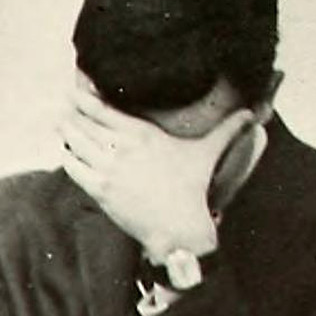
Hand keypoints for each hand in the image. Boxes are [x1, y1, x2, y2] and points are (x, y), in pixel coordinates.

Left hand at [59, 88, 253, 261]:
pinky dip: (68, 158)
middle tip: (64, 104)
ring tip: (60, 123)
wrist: (180, 228)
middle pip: (83, 121)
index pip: (102, 108)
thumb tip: (255, 115)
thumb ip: (228, 130)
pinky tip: (67, 152)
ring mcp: (109, 169)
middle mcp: (122, 148)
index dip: (84, 95)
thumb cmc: (193, 190)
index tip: (75, 87)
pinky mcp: (101, 191)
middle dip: (71, 111)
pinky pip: (73, 167)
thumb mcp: (208, 153)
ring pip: (74, 142)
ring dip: (66, 132)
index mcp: (142, 133)